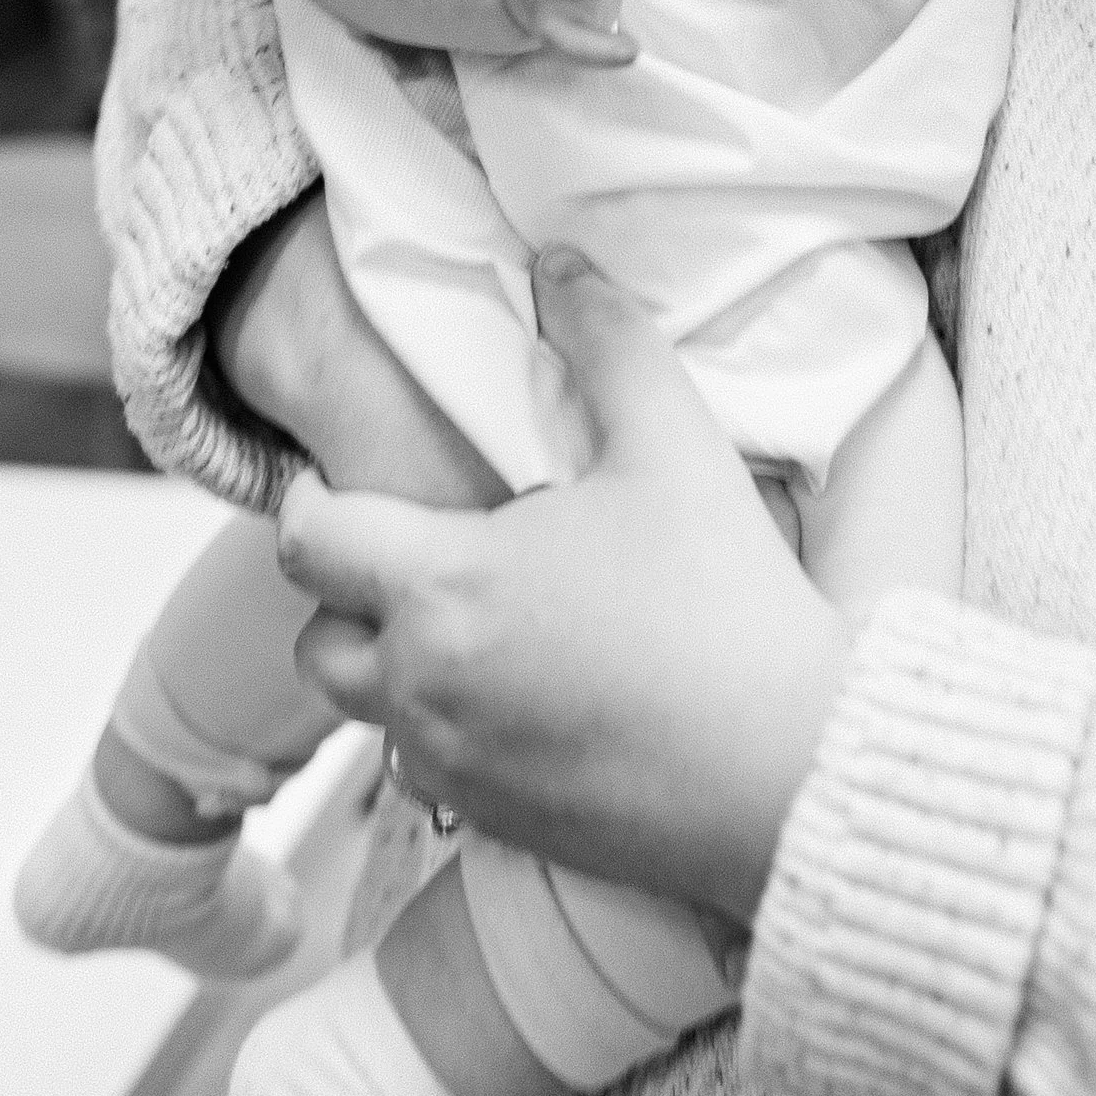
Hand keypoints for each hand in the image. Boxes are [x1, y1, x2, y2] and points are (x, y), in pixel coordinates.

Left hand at [279, 252, 847, 925]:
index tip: (362, 481)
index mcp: (441, 590)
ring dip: (396, 669)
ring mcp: (457, 771)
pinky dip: (452, 732)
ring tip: (481, 621)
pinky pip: (432, 775)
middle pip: (316, 645)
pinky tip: (532, 692)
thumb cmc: (724, 602)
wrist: (789, 770)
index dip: (314, 498)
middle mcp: (423, 690)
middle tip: (425, 552)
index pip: (305, 542)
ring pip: (371, 716)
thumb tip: (558, 267)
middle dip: (347, 596)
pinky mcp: (502, 829)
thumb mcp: (670, 442)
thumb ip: (605, 338)